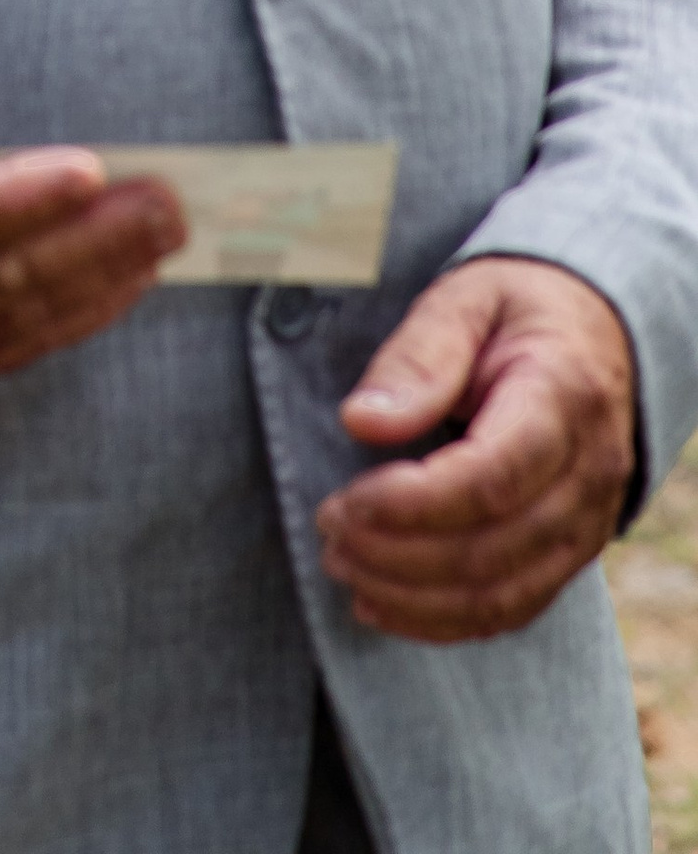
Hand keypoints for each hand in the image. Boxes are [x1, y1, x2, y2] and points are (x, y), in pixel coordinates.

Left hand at [317, 259, 636, 642]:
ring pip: (501, 594)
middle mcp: (589, 475)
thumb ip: (418, 356)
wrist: (593, 332)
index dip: (411, 504)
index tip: (343, 503)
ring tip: (341, 564)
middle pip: (492, 549)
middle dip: (396, 554)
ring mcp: (587, 525)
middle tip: (326, 530)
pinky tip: (380, 605)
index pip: (491, 479)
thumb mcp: (465, 300)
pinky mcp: (571, 555)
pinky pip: (512, 609)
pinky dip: (442, 621)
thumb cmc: (516, 309)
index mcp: (564, 397)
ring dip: (411, 595)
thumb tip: (361, 420)